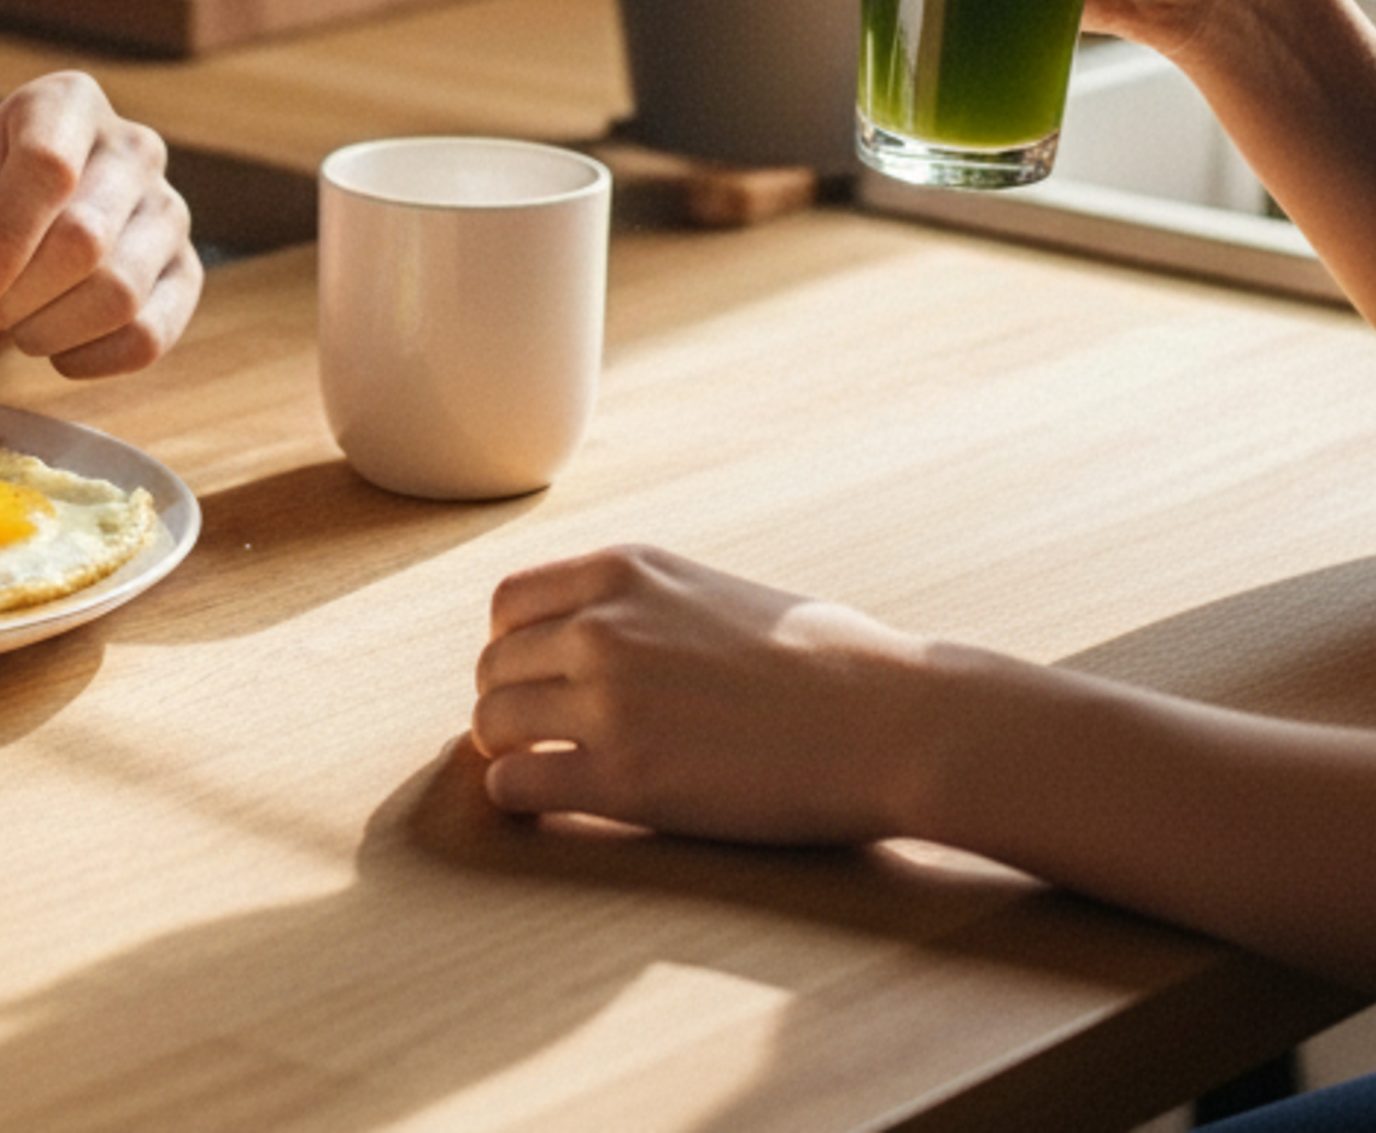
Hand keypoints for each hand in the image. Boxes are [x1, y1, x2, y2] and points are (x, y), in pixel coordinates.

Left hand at [0, 71, 199, 377]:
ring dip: (48, 331)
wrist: (10, 217)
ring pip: (120, 294)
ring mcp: (168, 211)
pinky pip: (149, 336)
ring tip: (12, 324)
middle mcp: (133, 149)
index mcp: (68, 104)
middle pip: (86, 240)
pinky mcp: (184, 272)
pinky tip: (55, 345)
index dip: (1, 243)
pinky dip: (90, 358)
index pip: (48, 168)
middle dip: (16, 298)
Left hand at [473, 543, 926, 844]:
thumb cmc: (818, 657)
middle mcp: (602, 626)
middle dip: (506, 702)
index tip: (534, 678)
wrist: (883, 717)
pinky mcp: (624, 780)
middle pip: (493, 666)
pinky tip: (546, 805)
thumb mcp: (707, 589)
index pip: (508, 604)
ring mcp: (608, 702)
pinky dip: (518, 798)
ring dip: (507, 750)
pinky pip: (516, 786)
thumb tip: (581, 635)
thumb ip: (636, 604)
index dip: (512, 648)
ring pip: (492, 723)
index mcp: (622, 570)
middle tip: (537, 734)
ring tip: (540, 768)